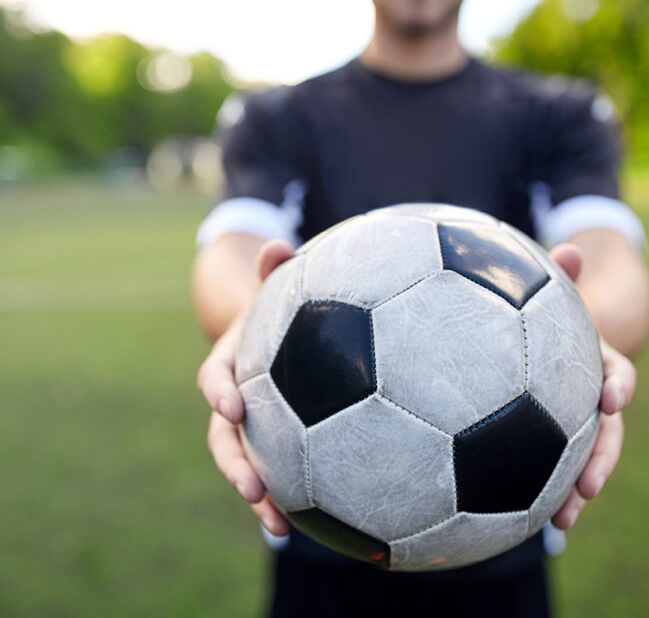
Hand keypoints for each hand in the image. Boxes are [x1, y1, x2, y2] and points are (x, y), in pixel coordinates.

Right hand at [197, 239, 293, 535]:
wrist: (273, 334)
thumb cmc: (278, 311)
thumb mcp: (277, 289)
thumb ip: (275, 270)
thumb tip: (279, 242)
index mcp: (232, 362)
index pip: (215, 377)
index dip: (219, 391)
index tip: (232, 406)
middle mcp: (236, 398)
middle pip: (223, 436)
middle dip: (233, 463)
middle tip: (253, 489)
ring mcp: (252, 425)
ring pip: (246, 464)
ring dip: (258, 496)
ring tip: (278, 530)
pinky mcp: (273, 442)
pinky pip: (276, 472)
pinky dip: (286, 498)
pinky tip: (309, 527)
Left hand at [548, 244, 635, 529]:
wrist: (546, 339)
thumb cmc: (543, 316)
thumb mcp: (549, 297)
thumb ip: (556, 277)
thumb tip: (568, 249)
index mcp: (592, 363)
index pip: (614, 374)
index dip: (616, 385)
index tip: (610, 399)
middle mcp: (589, 396)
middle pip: (605, 431)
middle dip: (601, 458)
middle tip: (587, 485)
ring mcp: (573, 423)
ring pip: (583, 459)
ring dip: (576, 490)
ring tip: (562, 520)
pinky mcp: (553, 442)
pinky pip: (554, 470)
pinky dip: (547, 493)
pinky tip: (532, 523)